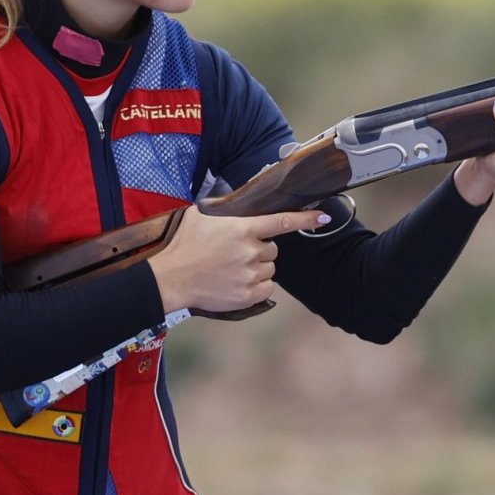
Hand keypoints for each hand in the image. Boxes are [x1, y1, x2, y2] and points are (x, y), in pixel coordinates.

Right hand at [147, 209, 327, 315]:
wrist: (170, 278)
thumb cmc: (183, 245)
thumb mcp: (200, 215)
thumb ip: (221, 208)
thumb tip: (230, 199)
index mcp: (242, 228)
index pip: (282, 222)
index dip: (306, 219)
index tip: (324, 217)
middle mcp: (250, 251)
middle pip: (274, 249)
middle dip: (260, 249)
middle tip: (236, 253)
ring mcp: (249, 275)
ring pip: (271, 269)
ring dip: (258, 268)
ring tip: (232, 268)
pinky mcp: (247, 296)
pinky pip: (267, 288)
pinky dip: (257, 286)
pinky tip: (237, 282)